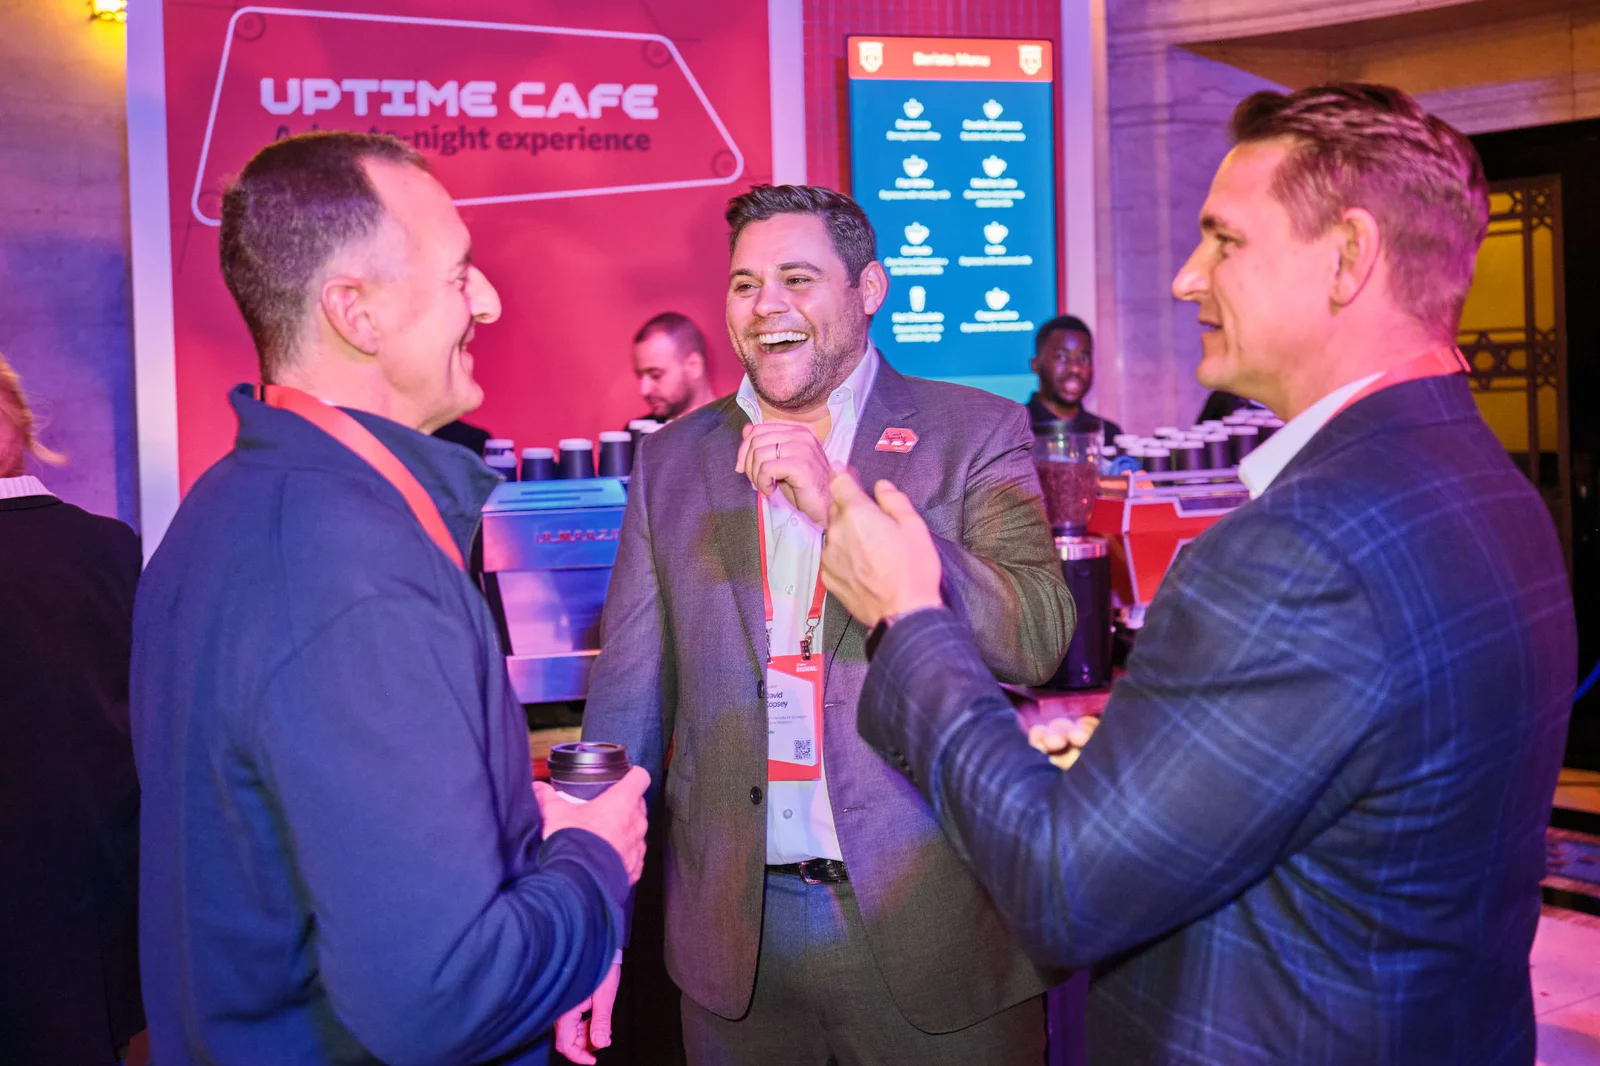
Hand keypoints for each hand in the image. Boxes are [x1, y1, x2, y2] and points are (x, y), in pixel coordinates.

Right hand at [533, 765, 650, 882]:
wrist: (580, 882)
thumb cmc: (574, 843)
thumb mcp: (555, 815)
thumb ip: (547, 798)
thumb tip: (537, 787)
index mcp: (622, 801)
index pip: (640, 777)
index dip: (633, 775)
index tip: (625, 777)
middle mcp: (637, 822)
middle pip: (639, 804)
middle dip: (626, 804)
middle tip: (605, 809)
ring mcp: (638, 846)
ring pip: (637, 831)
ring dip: (625, 830)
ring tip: (604, 836)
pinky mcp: (636, 867)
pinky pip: (634, 856)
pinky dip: (624, 854)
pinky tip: (606, 857)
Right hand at [553, 958, 622, 1063]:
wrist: (598, 948)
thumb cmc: (601, 968)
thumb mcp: (604, 996)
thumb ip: (601, 1021)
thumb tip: (600, 1044)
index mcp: (566, 1011)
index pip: (565, 1045)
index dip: (579, 1056)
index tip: (593, 1060)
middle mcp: (561, 1010)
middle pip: (568, 1041)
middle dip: (585, 1046)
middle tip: (604, 1040)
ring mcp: (564, 1007)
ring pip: (571, 1033)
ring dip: (586, 1036)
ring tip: (602, 1029)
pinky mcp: (569, 1002)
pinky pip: (573, 1022)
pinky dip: (585, 1026)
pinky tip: (595, 1020)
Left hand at [736, 422, 832, 523]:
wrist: (827, 505)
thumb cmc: (804, 487)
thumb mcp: (781, 463)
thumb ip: (766, 445)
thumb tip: (746, 429)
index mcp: (797, 432)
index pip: (759, 429)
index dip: (744, 449)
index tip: (743, 467)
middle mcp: (801, 436)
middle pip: (756, 441)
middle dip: (748, 464)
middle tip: (756, 481)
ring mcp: (802, 449)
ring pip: (759, 455)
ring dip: (756, 476)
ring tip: (765, 487)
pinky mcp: (801, 465)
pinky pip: (767, 469)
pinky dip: (763, 483)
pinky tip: (771, 491)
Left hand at [820, 470, 942, 627]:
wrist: (903, 614)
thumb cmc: (913, 571)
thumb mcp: (914, 527)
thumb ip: (894, 500)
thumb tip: (881, 487)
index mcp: (857, 514)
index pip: (839, 482)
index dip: (844, 475)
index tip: (847, 474)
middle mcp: (837, 532)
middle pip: (836, 508)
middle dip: (851, 508)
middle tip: (872, 518)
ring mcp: (830, 556)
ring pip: (834, 533)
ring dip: (847, 533)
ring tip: (871, 546)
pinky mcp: (828, 577)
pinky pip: (832, 556)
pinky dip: (843, 555)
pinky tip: (863, 563)